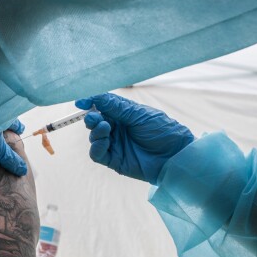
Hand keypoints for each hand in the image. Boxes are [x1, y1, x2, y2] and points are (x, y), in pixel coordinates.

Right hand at [76, 94, 193, 184]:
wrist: (175, 155)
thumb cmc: (163, 131)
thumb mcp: (138, 114)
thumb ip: (115, 106)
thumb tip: (93, 96)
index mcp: (123, 114)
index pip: (102, 106)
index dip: (91, 102)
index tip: (81, 101)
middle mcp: (117, 128)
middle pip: (95, 122)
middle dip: (91, 118)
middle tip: (94, 117)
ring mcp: (115, 145)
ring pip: (94, 137)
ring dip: (95, 131)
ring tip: (106, 128)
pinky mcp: (114, 160)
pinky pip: (97, 154)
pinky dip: (96, 147)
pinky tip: (104, 141)